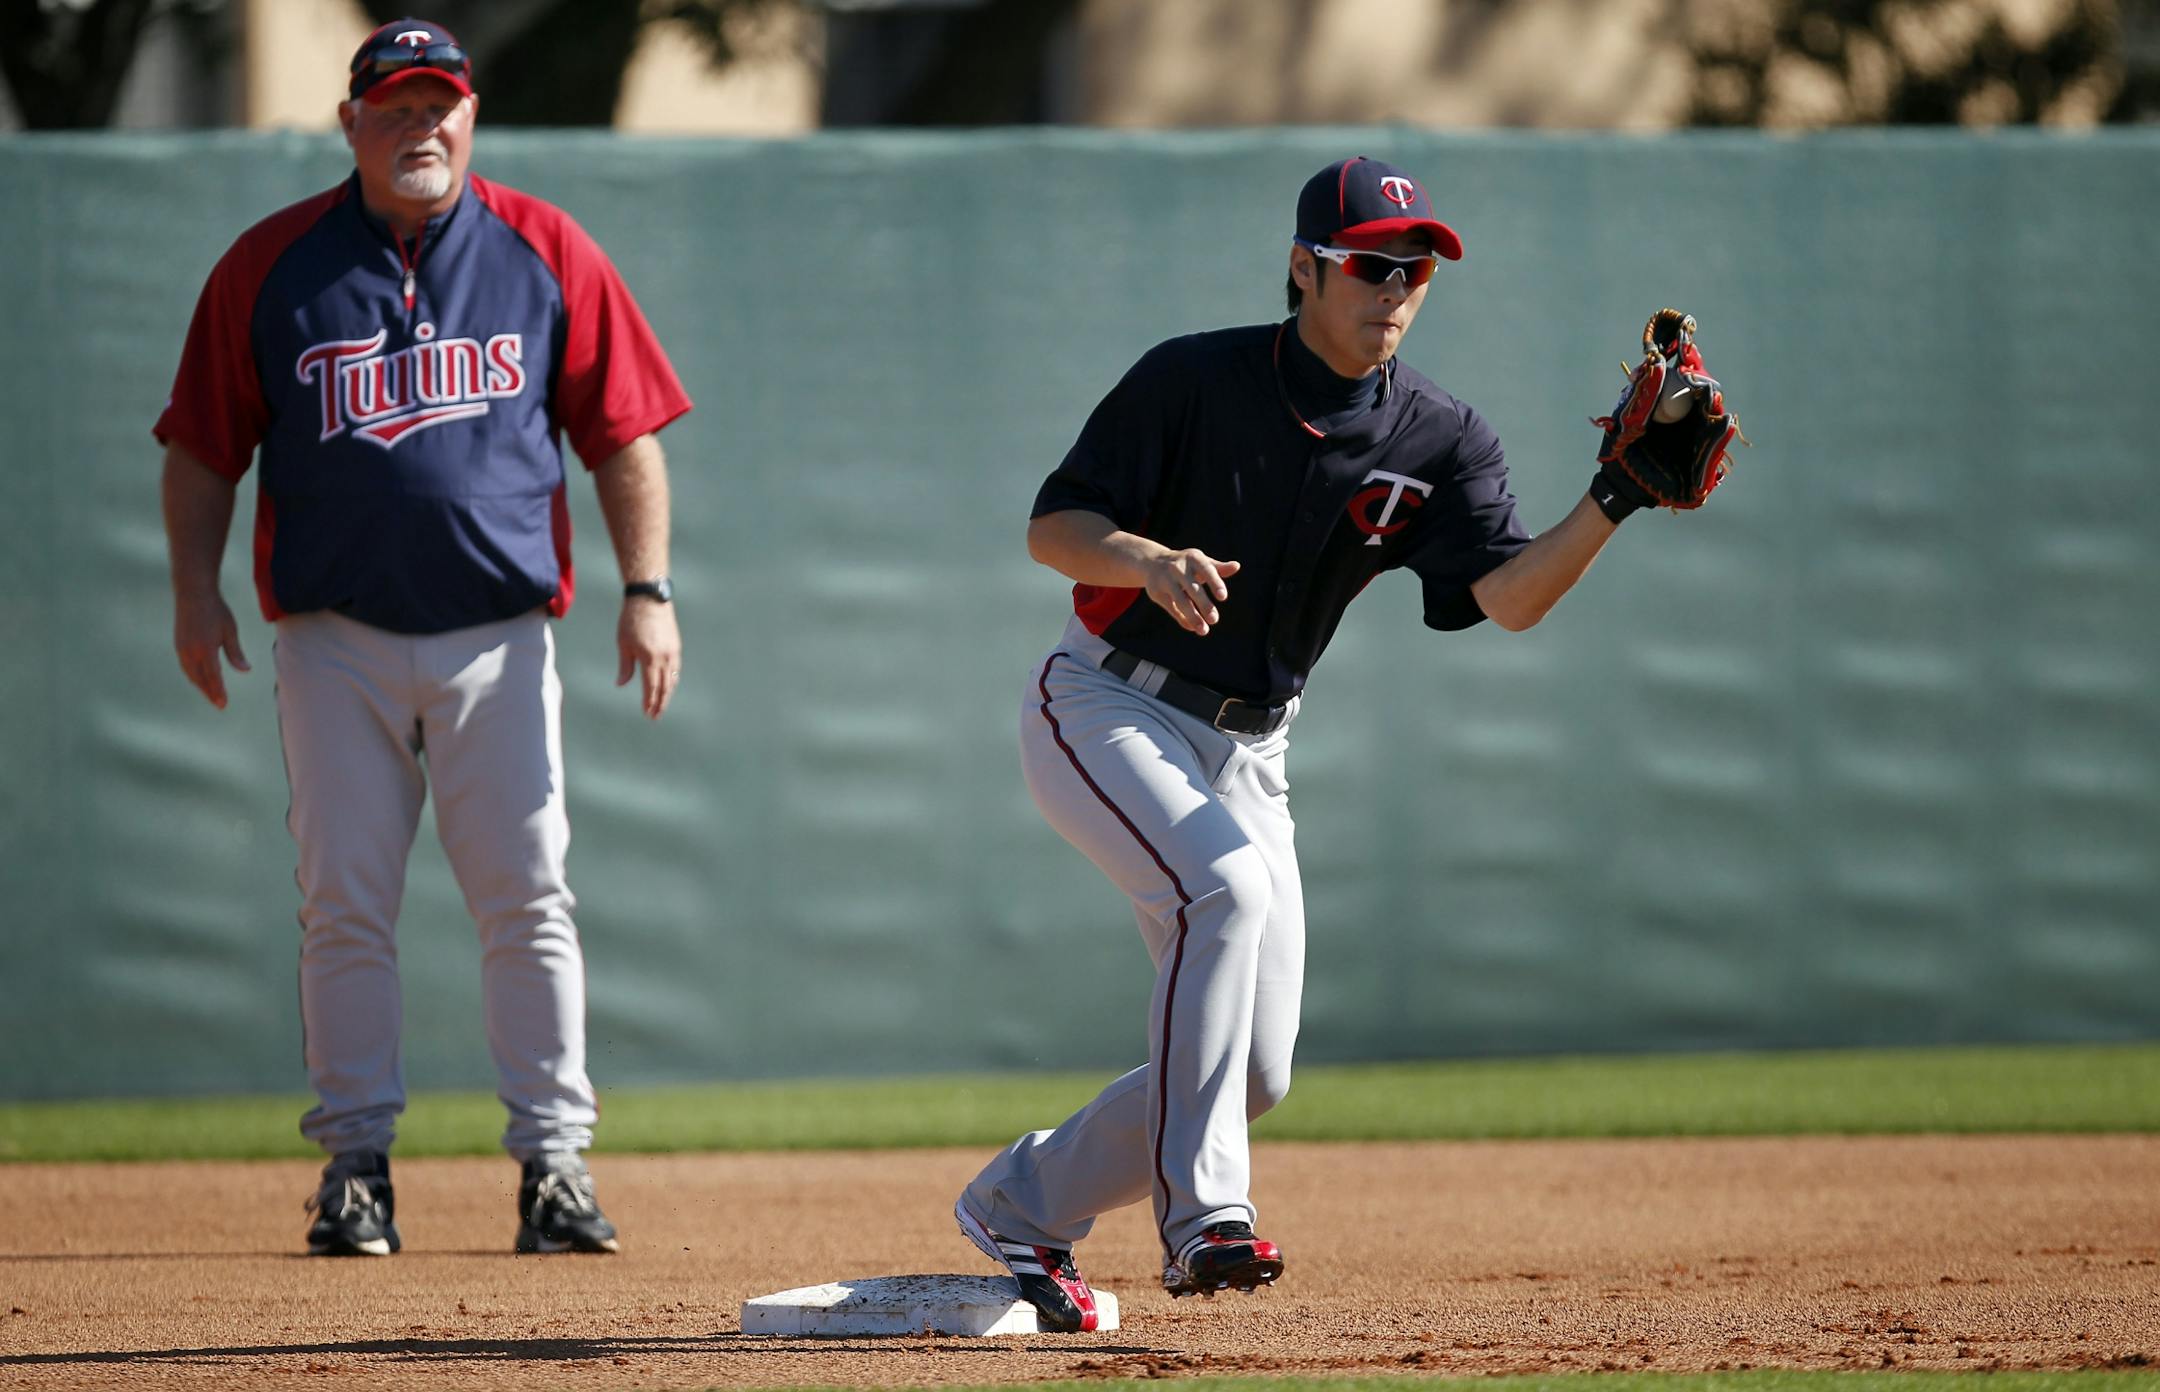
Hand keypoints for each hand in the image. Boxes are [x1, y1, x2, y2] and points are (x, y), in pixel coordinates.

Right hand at [173, 589, 249, 709]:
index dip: (218, 692)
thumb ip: (236, 653)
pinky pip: (186, 666)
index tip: (223, 704)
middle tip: (219, 704)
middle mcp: (191, 652)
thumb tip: (245, 671)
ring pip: (191, 674)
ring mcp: (182, 649)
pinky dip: (193, 676)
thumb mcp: (230, 631)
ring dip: (200, 686)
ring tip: (211, 694)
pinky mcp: (178, 645)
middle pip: (200, 679)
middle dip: (210, 693)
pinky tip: (199, 679)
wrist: (193, 594)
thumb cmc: (216, 610)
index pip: (213, 677)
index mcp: (205, 650)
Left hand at [616, 596, 681, 719]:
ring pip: (673, 679)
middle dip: (660, 703)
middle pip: (665, 687)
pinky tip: (668, 685)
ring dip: (668, 693)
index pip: (651, 687)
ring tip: (662, 704)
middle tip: (655, 716)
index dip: (649, 702)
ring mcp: (673, 652)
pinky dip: (672, 680)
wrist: (649, 599)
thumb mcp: (623, 644)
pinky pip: (676, 668)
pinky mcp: (676, 645)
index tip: (647, 713)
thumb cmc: (631, 620)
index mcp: (650, 659)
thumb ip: (625, 667)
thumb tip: (621, 684)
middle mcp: (664, 658)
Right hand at [1144, 548, 1240, 635]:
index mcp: (1193, 558)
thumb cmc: (1186, 564)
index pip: (1206, 570)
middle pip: (1192, 588)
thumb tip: (1236, 566)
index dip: (1215, 583)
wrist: (1152, 562)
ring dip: (1192, 616)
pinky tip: (1193, 627)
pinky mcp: (1156, 592)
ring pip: (1180, 601)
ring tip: (1204, 630)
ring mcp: (1165, 579)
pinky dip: (1182, 619)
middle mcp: (1178, 567)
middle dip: (1204, 604)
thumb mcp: (1201, 562)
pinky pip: (1171, 608)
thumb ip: (1219, 568)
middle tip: (1214, 620)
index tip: (1223, 597)